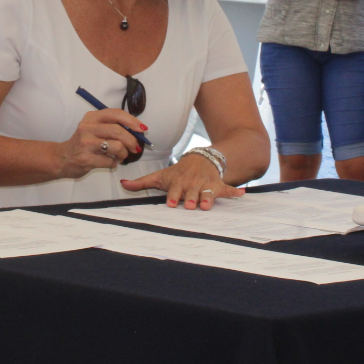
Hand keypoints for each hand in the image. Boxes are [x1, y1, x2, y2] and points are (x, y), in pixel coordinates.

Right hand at [56, 108, 145, 178]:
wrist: (62, 158)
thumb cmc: (83, 143)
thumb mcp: (93, 128)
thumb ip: (111, 125)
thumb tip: (137, 129)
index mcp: (91, 117)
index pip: (116, 114)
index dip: (132, 121)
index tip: (142, 129)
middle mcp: (87, 128)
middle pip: (118, 131)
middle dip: (132, 140)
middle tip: (135, 148)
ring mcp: (86, 144)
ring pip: (117, 146)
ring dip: (124, 154)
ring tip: (121, 156)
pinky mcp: (86, 159)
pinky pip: (110, 161)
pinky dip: (114, 163)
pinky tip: (109, 162)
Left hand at [119, 152, 242, 209]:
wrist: (200, 158)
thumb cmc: (178, 172)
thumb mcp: (160, 176)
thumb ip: (141, 182)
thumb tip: (121, 184)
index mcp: (178, 183)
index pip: (174, 190)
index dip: (173, 196)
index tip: (172, 203)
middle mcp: (192, 184)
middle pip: (191, 193)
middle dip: (191, 198)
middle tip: (190, 205)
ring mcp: (205, 184)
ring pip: (207, 192)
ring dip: (208, 197)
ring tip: (208, 204)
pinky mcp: (218, 185)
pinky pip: (227, 189)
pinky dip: (234, 192)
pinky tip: (241, 194)